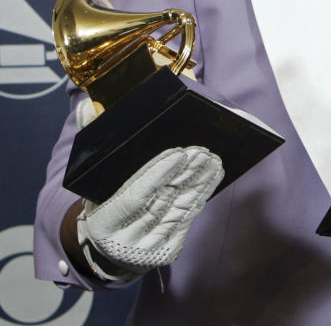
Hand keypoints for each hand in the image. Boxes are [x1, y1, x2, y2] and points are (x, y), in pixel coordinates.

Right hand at [72, 100, 223, 280]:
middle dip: (186, 174)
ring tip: (212, 159)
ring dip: (200, 182)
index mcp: (103, 221)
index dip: (158, 174)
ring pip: (180, 209)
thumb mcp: (90, 178)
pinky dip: (201, 196)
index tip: (179, 152)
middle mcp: (124, 240)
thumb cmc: (102, 201)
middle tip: (203, 150)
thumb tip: (89, 106)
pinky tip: (212, 178)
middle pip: (163, 200)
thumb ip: (91, 140)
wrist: (109, 248)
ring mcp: (147, 249)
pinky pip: (187, 219)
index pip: (135, 196)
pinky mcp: (166, 253)